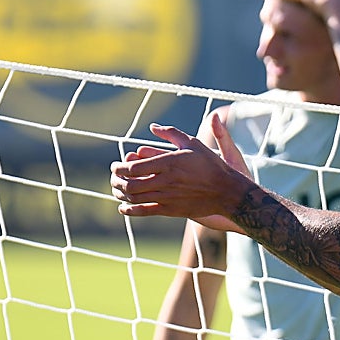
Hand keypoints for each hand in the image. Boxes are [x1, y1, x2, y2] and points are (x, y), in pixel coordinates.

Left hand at [110, 115, 249, 233]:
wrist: (226, 191)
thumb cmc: (210, 164)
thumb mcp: (193, 143)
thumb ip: (171, 134)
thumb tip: (153, 127)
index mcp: (168, 163)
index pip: (133, 168)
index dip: (119, 168)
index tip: (115, 166)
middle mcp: (165, 181)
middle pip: (130, 184)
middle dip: (116, 182)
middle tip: (113, 178)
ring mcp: (167, 197)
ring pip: (135, 199)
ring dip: (121, 195)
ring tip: (117, 190)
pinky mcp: (170, 210)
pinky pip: (144, 212)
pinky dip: (130, 211)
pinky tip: (124, 208)